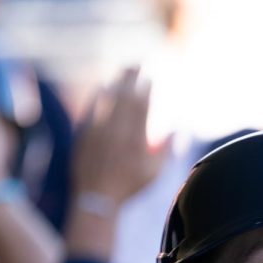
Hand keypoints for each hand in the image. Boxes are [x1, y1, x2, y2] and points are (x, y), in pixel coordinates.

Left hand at [72, 67, 168, 204]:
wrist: (96, 199)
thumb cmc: (129, 187)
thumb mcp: (154, 173)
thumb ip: (166, 149)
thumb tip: (178, 128)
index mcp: (135, 140)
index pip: (142, 106)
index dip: (146, 88)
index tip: (150, 78)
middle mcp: (116, 132)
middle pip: (124, 96)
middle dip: (132, 77)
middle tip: (137, 64)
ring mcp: (97, 131)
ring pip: (107, 99)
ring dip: (116, 82)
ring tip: (123, 71)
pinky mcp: (83, 134)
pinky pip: (91, 108)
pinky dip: (98, 95)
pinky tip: (103, 87)